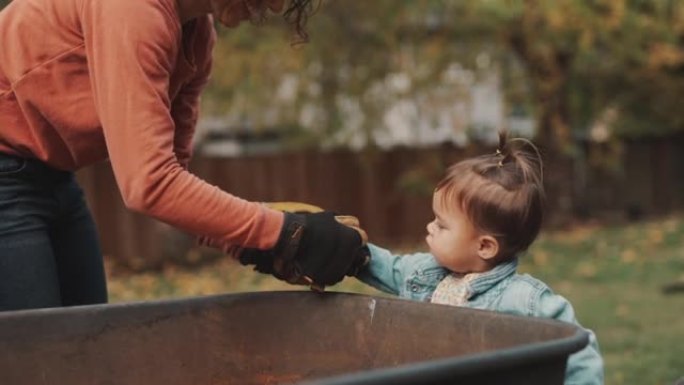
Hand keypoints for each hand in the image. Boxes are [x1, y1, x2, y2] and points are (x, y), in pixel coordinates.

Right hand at [239, 205, 368, 290]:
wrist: (288, 238)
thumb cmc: (307, 226)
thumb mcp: (329, 218)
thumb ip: (345, 223)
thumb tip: (356, 226)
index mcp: (353, 238)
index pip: (362, 240)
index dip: (354, 240)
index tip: (346, 240)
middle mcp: (349, 255)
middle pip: (356, 258)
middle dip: (347, 255)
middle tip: (332, 251)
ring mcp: (338, 268)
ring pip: (345, 271)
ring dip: (337, 266)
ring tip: (322, 258)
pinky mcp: (327, 279)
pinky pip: (332, 279)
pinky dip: (327, 274)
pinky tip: (317, 266)